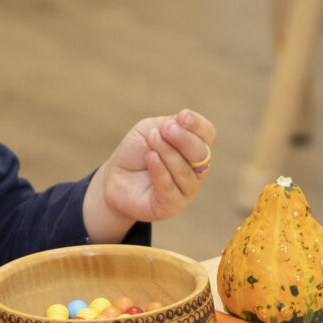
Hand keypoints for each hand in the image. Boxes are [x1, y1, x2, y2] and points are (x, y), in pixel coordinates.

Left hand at [84, 110, 216, 238]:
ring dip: (167, 152)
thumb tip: (181, 123)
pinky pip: (170, 188)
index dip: (197, 125)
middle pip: (200, 153)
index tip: (182, 115)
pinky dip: (160, 170)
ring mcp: (186, 189)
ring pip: (185, 171)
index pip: (207, 134)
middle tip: (165, 129)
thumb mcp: (150, 129)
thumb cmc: (136, 152)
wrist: (115, 178)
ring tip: (151, 140)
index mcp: (195, 148)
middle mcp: (196, 170)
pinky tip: (150, 157)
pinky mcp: (171, 206)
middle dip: (183, 139)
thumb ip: (168, 125)